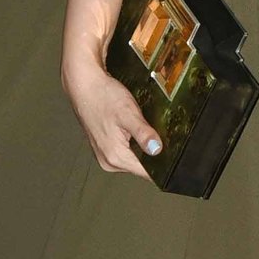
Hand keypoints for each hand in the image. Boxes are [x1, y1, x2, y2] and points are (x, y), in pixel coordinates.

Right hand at [62, 56, 162, 175]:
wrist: (85, 86)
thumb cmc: (103, 96)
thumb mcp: (128, 113)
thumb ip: (143, 134)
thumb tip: (157, 150)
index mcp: (115, 156)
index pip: (146, 173)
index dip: (162, 165)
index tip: (173, 155)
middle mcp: (109, 161)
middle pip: (141, 167)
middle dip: (153, 155)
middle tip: (159, 135)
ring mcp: (106, 156)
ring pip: (135, 160)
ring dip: (143, 148)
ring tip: (143, 129)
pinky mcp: (105, 149)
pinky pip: (127, 152)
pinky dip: (134, 144)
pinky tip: (135, 130)